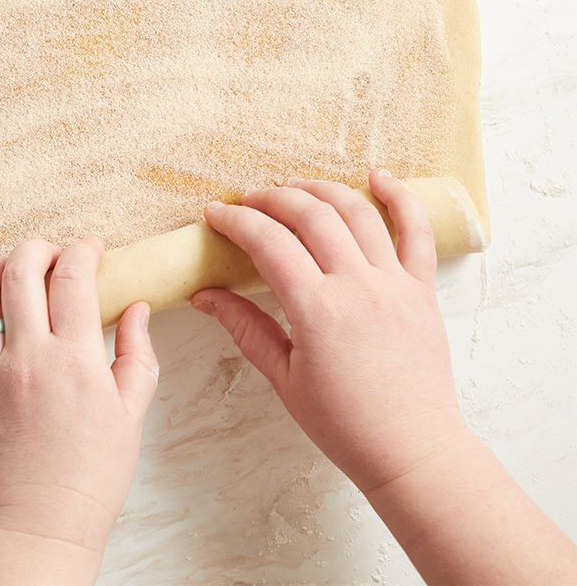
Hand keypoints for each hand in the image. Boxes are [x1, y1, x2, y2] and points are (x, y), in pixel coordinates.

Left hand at [0, 239, 158, 584]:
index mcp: (75, 361)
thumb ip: (137, 354)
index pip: (73, 279)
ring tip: (5, 262)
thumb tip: (139, 308)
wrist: (40, 525)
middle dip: (38, 248)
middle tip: (52, 253)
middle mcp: (28, 358)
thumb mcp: (131, 414)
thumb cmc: (91, 477)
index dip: (83, 251)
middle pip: (22, 272)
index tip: (92, 251)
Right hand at [193, 169, 465, 492]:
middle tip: (246, 200)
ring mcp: (395, 284)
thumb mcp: (283, 379)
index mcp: (318, 311)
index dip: (236, 222)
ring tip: (292, 187)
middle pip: (310, 216)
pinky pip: (416, 232)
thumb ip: (245, 328)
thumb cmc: (344, 424)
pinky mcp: (422, 290)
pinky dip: (400, 197)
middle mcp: (358, 287)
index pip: (268, 244)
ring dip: (319, 190)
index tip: (214, 214)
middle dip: (271, 198)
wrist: (412, 450)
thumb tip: (204, 296)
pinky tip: (378, 176)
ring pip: (357, 213)